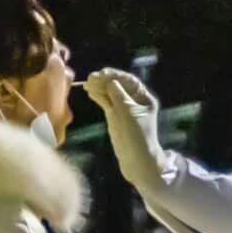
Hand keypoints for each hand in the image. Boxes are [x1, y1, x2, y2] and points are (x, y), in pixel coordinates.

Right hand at [84, 68, 163, 190]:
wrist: (137, 159)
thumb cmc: (138, 136)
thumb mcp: (129, 114)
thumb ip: (119, 96)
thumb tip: (110, 81)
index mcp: (144, 97)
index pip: (129, 81)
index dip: (115, 75)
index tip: (103, 73)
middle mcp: (134, 100)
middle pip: (118, 85)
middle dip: (105, 80)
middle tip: (91, 78)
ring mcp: (123, 108)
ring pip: (110, 93)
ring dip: (99, 87)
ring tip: (87, 83)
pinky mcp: (115, 116)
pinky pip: (106, 103)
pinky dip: (98, 97)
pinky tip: (90, 91)